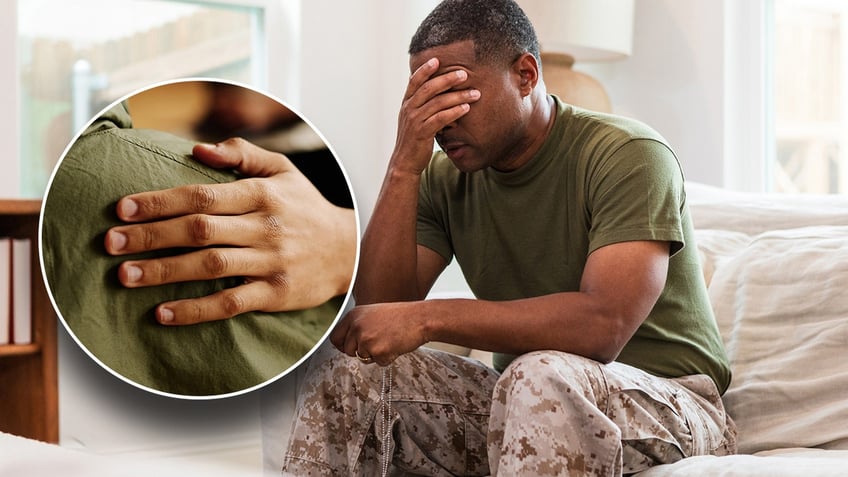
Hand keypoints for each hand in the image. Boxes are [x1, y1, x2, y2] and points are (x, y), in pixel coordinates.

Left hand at [104, 138, 356, 325]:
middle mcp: (266, 227)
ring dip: (164, 271)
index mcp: (262, 194)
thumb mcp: (283, 170)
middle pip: (199, 230)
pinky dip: (196, 310)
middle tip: (110, 242)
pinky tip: (163, 312)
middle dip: (151, 235)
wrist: (349, 250)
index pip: (202, 195)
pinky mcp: (275, 294)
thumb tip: (198, 150)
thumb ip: (242, 154)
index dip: (160, 202)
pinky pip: (231, 303)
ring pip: (210, 267)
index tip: (122, 209)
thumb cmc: (306, 207)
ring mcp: (271, 263)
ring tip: (125, 275)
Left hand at [329, 302, 428, 365]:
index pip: (335, 337)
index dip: (344, 345)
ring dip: (375, 355)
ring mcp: (366, 339)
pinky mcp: (377, 351)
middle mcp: (357, 326)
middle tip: (378, 342)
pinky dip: (388, 358)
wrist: (420, 318)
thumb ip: (358, 326)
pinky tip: (395, 345)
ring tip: (389, 340)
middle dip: (362, 352)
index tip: (352, 348)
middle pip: (348, 350)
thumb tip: (347, 343)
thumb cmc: (400, 316)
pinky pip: (378, 363)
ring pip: (363, 358)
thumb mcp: (373, 314)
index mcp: (354, 315)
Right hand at [391, 57, 480, 174]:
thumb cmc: (414, 139)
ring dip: (458, 96)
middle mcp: (409, 109)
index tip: (438, 59)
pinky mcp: (423, 133)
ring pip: (438, 103)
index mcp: (406, 103)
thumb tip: (434, 90)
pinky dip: (454, 112)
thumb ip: (421, 104)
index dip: (425, 69)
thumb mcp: (414, 118)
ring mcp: (415, 121)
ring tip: (475, 93)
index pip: (414, 81)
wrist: (405, 161)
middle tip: (464, 74)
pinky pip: (440, 118)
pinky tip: (466, 108)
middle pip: (429, 88)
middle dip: (447, 79)